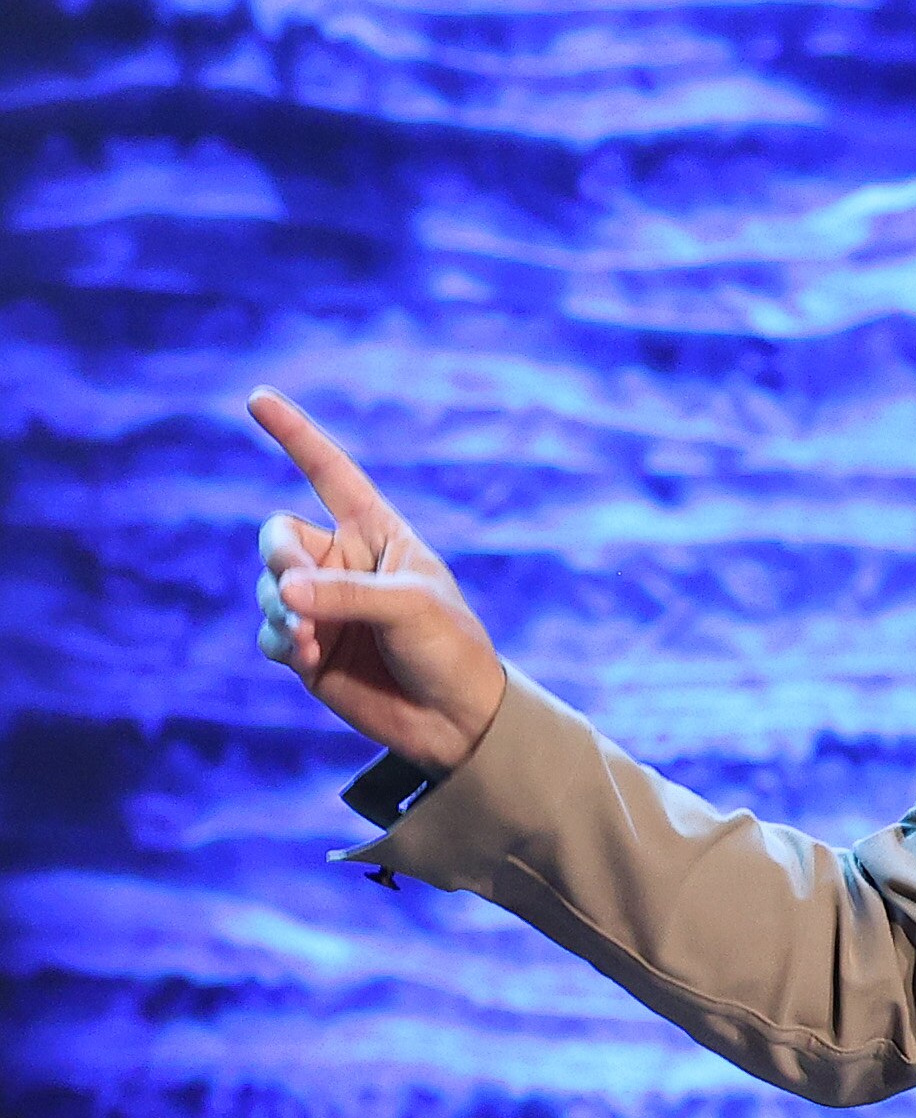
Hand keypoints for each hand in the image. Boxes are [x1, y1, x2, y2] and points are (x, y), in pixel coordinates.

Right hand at [250, 387, 505, 773]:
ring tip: (314, 638)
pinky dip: (284, 641)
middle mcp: (343, 562)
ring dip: (283, 609)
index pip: (330, 472)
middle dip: (280, 558)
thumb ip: (347, 594)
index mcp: (378, 533)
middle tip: (297, 589)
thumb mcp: (411, 609)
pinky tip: (310, 657)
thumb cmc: (450, 649)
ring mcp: (322, 605)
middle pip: (278, 536)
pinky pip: (271, 632)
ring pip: (268, 587)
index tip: (258, 398)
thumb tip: (283, 591)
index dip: (296, 436)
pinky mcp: (306, 648)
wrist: (456, 720)